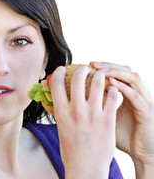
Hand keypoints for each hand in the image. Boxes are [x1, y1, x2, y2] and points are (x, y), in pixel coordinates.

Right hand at [50, 65, 118, 177]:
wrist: (85, 168)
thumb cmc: (71, 150)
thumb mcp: (60, 127)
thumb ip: (60, 110)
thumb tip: (57, 96)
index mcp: (61, 112)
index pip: (57, 83)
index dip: (59, 72)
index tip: (63, 69)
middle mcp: (76, 110)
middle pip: (78, 78)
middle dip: (82, 69)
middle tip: (86, 69)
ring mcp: (93, 115)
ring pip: (97, 84)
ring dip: (99, 76)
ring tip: (100, 76)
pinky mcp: (107, 120)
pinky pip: (112, 97)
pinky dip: (112, 90)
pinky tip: (111, 90)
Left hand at [91, 62, 153, 177]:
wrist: (142, 154)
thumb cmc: (123, 136)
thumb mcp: (107, 117)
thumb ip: (98, 106)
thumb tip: (72, 100)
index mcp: (128, 94)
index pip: (118, 73)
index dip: (104, 66)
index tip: (87, 64)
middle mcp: (137, 94)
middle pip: (125, 70)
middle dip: (108, 65)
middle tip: (92, 64)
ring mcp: (144, 101)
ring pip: (133, 78)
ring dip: (116, 71)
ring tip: (100, 70)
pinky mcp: (147, 111)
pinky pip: (136, 96)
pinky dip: (123, 87)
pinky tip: (111, 84)